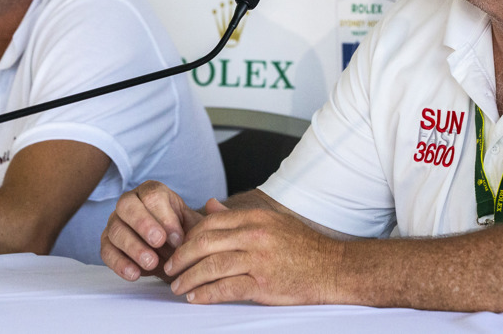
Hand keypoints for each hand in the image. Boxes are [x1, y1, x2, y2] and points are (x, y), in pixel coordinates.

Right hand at [101, 180, 203, 281]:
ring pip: (116, 230)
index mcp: (152, 192)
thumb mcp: (196, 225)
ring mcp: (115, 223)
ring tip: (151, 263)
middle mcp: (130, 203)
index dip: (164, 216)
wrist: (172, 254)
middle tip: (159, 243)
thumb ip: (204, 217)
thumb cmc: (183, 235)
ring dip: (133, 247)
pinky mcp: (108, 244)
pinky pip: (107, 252)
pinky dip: (120, 264)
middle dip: (144, 224)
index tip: (178, 238)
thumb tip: (214, 203)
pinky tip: (135, 274)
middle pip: (127, 206)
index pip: (152, 195)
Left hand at [164, 199, 340, 304]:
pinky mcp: (263, 283)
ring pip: (211, 265)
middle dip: (181, 257)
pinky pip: (226, 288)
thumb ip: (238, 216)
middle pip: (204, 242)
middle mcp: (255, 235)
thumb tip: (210, 205)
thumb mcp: (271, 222)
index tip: (178, 249)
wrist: (332, 268)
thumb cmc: (302, 247)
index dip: (188, 237)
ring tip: (177, 287)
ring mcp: (259, 259)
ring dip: (188, 278)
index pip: (210, 222)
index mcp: (256, 218)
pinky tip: (196, 298)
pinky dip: (206, 294)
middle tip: (169, 269)